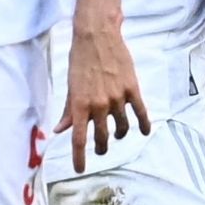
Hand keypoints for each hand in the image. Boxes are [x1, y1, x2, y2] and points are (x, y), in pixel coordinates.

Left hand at [55, 22, 151, 173]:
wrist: (97, 35)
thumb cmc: (80, 59)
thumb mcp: (70, 86)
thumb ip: (68, 110)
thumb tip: (60, 129)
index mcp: (79, 105)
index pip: (79, 140)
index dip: (79, 158)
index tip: (80, 169)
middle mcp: (99, 105)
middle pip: (101, 137)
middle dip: (101, 146)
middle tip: (101, 148)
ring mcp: (117, 98)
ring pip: (121, 127)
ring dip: (119, 135)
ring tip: (118, 134)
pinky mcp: (132, 89)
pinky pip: (140, 112)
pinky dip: (143, 124)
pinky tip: (144, 131)